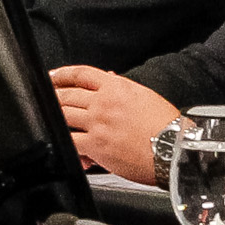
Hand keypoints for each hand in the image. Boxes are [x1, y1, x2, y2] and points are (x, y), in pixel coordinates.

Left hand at [52, 64, 181, 183]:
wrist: (178, 150)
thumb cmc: (168, 127)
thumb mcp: (146, 97)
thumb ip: (122, 88)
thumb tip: (107, 77)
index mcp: (118, 87)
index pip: (82, 74)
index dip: (62, 74)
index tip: (52, 77)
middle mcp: (104, 102)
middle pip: (67, 95)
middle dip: (53, 97)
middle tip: (46, 100)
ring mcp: (97, 123)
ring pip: (63, 116)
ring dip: (56, 119)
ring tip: (52, 122)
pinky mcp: (95, 145)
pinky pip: (69, 141)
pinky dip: (64, 143)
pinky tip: (63, 145)